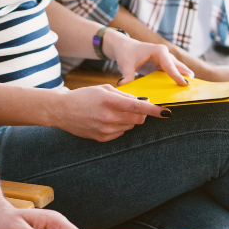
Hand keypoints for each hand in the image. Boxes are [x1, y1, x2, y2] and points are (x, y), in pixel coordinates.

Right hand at [46, 85, 170, 141]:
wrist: (62, 111)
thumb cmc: (84, 96)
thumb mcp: (104, 89)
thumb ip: (124, 95)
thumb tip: (141, 103)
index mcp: (110, 101)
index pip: (138, 107)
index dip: (154, 110)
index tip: (166, 112)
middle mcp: (108, 117)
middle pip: (138, 119)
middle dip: (142, 114)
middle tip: (135, 108)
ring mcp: (105, 129)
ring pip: (130, 126)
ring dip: (129, 120)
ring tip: (114, 113)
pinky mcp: (102, 138)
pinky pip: (120, 133)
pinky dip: (120, 127)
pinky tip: (108, 120)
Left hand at [102, 30, 193, 84]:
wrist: (124, 47)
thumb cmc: (126, 53)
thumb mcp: (126, 64)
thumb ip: (127, 75)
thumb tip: (123, 85)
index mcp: (158, 51)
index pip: (170, 65)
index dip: (177, 75)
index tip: (184, 84)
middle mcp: (164, 53)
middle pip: (178, 66)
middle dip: (186, 76)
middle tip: (195, 87)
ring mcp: (165, 59)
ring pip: (178, 69)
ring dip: (184, 77)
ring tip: (192, 89)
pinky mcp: (163, 64)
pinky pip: (172, 72)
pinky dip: (177, 78)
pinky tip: (182, 88)